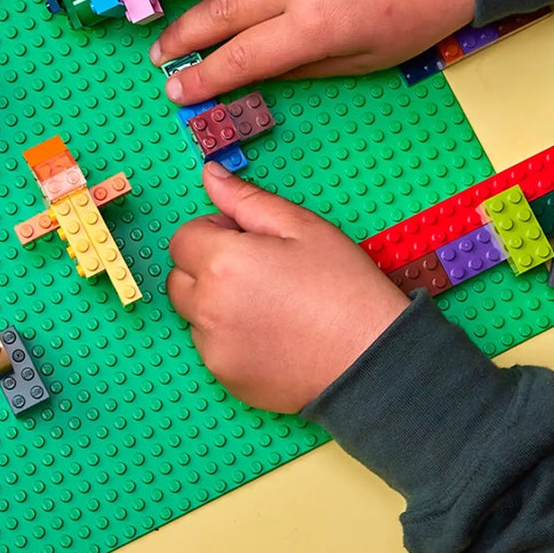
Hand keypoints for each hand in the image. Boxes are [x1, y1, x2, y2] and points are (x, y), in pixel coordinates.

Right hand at [150, 0, 474, 104]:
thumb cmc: (420, 10)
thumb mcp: (365, 59)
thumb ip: (303, 66)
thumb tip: (255, 70)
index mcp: (317, 22)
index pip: (241, 56)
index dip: (203, 77)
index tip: (177, 89)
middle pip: (219, 8)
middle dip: (184, 37)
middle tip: (162, 55)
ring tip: (207, 11)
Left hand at [167, 163, 410, 413]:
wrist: (372, 359)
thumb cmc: (344, 290)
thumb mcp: (302, 227)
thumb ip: (246, 200)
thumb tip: (211, 175)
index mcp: (222, 263)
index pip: (183, 239)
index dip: (214, 233)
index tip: (246, 241)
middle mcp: (207, 307)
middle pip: (180, 278)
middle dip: (207, 268)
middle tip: (259, 271)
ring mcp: (214, 347)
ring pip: (195, 315)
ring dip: (216, 304)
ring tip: (270, 305)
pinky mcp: (226, 376)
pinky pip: (212, 347)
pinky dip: (231, 338)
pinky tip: (272, 333)